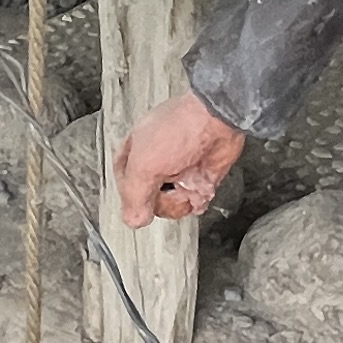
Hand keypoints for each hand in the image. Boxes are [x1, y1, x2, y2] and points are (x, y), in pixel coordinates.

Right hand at [116, 88, 245, 225]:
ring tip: (187, 186)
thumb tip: (135, 220)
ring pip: (172, 206)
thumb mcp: (144, 166)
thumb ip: (134, 197)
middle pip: (149, 201)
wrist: (217, 122)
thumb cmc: (180, 129)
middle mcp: (156, 164)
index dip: (133, 198)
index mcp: (134, 154)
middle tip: (167, 189)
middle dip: (161, 202)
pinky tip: (199, 190)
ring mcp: (179, 171)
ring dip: (181, 202)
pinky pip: (193, 202)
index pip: (125, 187)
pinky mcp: (199, 178)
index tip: (142, 201)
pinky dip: (198, 201)